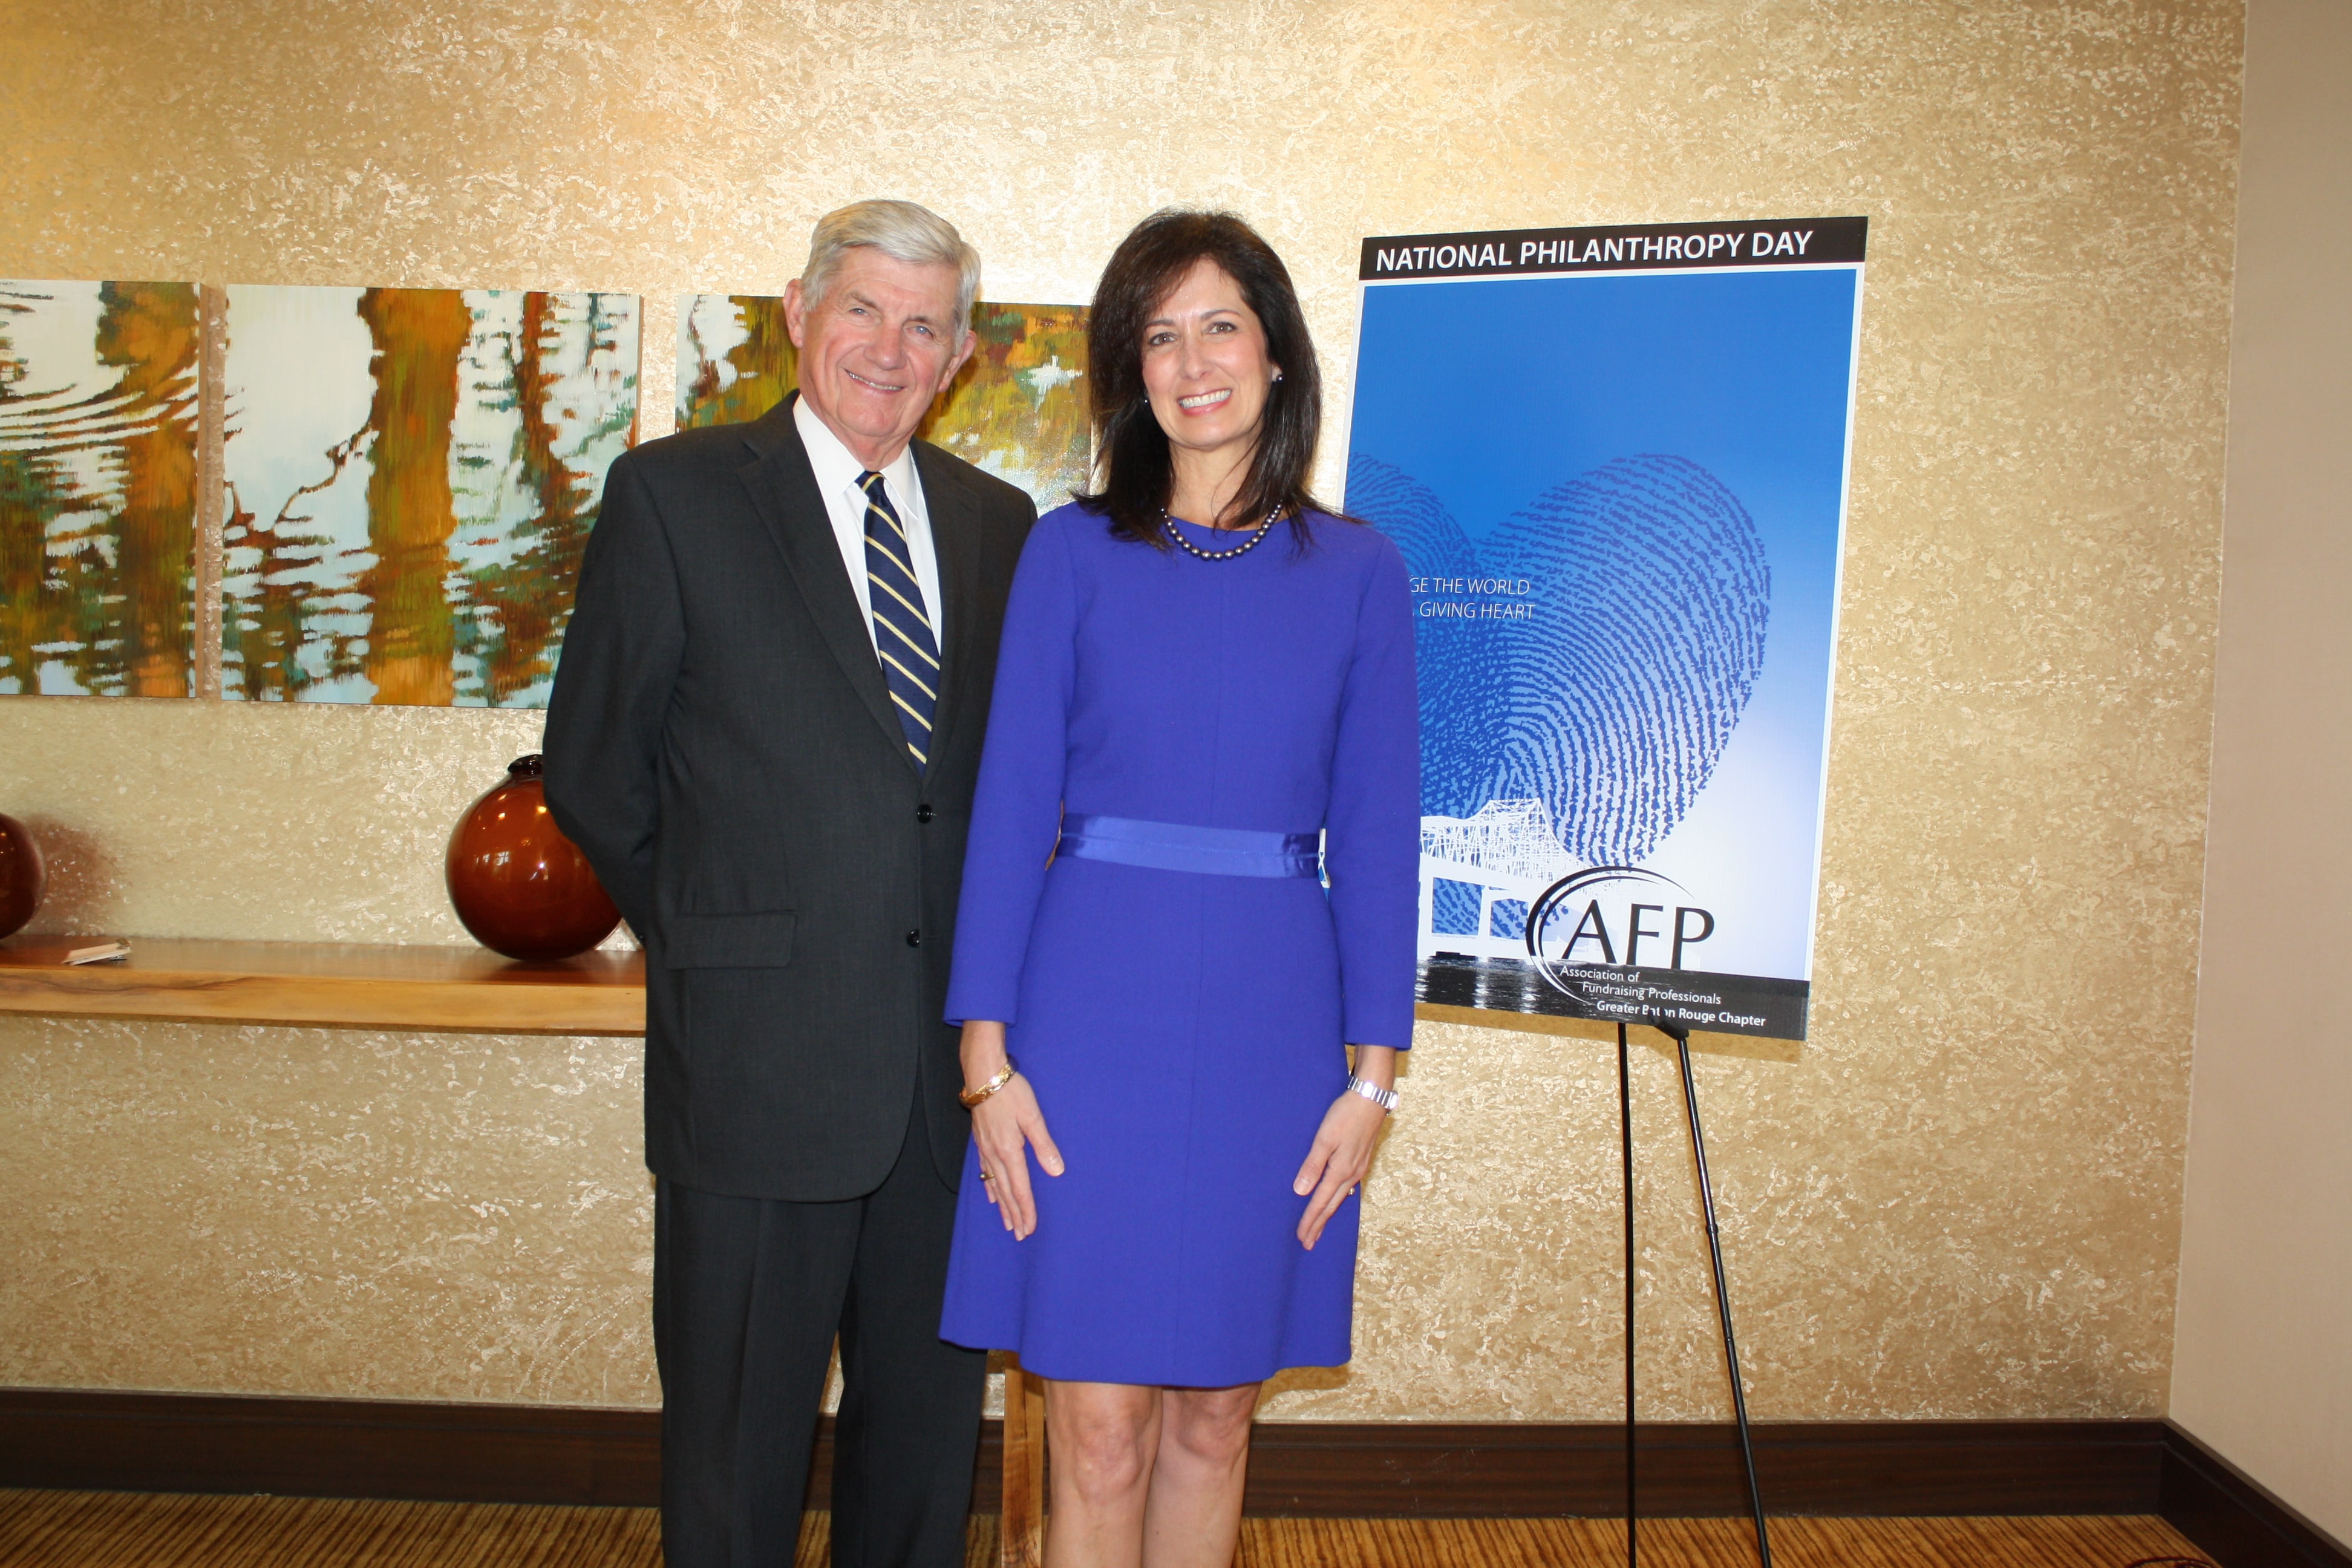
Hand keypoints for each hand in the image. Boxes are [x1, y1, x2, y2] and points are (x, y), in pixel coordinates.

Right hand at [962, 1021, 1062, 1239]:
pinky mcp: (981, 1141)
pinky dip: (989, 1188)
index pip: (1021, 1188)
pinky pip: (985, 1172)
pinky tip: (991, 1196)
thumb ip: (1044, 1145)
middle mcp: (995, 1155)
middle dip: (1015, 1215)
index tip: (1031, 1229)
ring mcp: (985, 1149)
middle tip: (1020, 1235)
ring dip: (1003, 1206)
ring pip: (994, 1185)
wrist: (984, 1074)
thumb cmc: (1011, 1092)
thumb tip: (1056, 1171)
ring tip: (1008, 1224)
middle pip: (1006, 1192)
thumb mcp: (1033, 1116)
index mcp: (1010, 1151)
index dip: (1027, 1210)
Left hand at [1292, 1076, 1389, 1249]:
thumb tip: (1301, 1192)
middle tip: (1308, 1243)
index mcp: (1340, 1171)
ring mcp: (1358, 1168)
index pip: (1320, 1203)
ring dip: (1328, 1214)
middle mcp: (1351, 1174)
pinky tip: (1336, 1199)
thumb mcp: (1324, 1138)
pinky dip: (1337, 1199)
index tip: (1301, 1238)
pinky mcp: (1361, 1161)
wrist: (1372, 1099)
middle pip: (1332, 1206)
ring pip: (1340, 1198)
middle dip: (1319, 1225)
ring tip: (1319, 1226)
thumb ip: (1312, 1165)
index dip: (1310, 1221)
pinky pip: (1347, 1187)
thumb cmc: (1345, 1115)